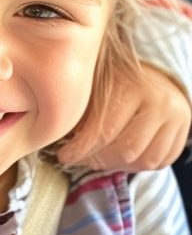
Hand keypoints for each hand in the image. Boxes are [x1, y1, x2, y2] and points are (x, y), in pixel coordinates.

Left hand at [59, 62, 191, 170]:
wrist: (151, 68)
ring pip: (145, 161)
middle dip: (96, 160)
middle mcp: (160, 102)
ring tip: (98, 160)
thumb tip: (55, 137)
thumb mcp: (93, 83)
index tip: (63, 156)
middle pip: (126, 150)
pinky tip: (119, 159)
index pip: (103, 131)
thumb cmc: (112, 77)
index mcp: (133, 86)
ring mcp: (178, 118)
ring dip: (117, 166)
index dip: (80, 150)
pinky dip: (137, 166)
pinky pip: (161, 162)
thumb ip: (79, 109)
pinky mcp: (185, 131)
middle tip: (78, 160)